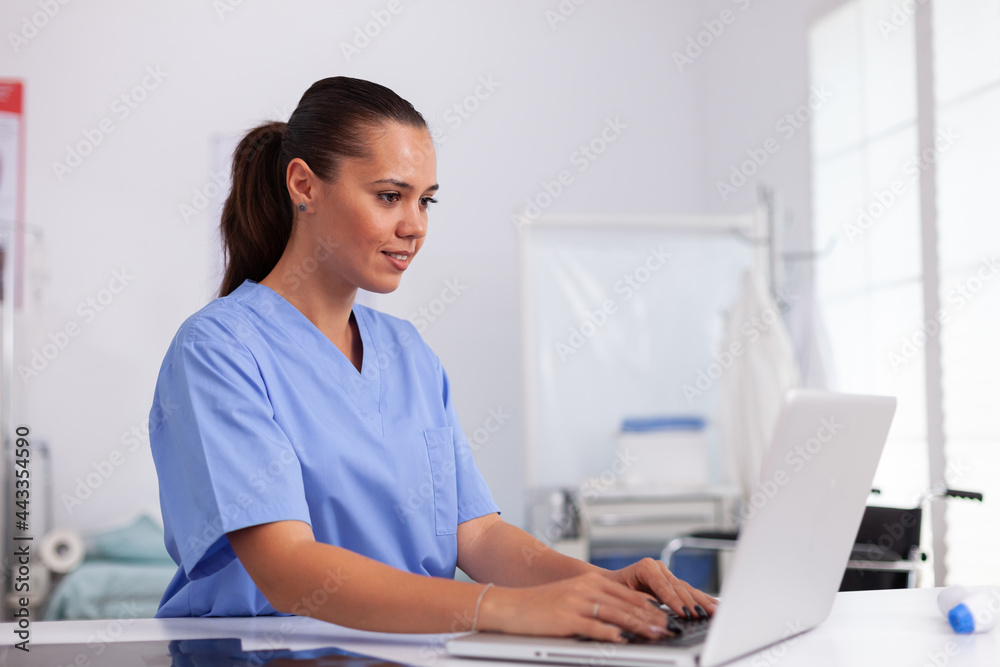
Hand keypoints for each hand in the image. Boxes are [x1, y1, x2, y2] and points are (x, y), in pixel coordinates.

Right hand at [479, 571, 672, 642]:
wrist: (510, 606)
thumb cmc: (541, 606)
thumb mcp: (573, 598)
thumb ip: (597, 605)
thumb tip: (623, 622)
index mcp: (590, 581)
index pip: (628, 595)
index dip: (651, 607)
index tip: (668, 618)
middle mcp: (586, 588)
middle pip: (627, 604)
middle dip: (652, 618)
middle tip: (671, 629)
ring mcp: (576, 602)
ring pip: (616, 615)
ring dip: (640, 626)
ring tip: (658, 635)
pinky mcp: (566, 618)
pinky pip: (594, 627)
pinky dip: (611, 635)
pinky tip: (624, 641)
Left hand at [603, 557, 717, 618]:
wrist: (609, 583)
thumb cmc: (613, 590)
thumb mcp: (623, 595)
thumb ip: (641, 602)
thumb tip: (656, 614)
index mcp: (646, 567)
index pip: (664, 586)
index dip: (675, 601)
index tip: (684, 614)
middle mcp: (658, 568)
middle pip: (679, 588)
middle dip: (692, 603)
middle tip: (704, 616)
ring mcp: (667, 573)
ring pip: (687, 589)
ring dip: (702, 602)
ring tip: (715, 612)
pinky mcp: (672, 582)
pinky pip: (689, 591)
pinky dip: (701, 599)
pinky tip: (714, 605)